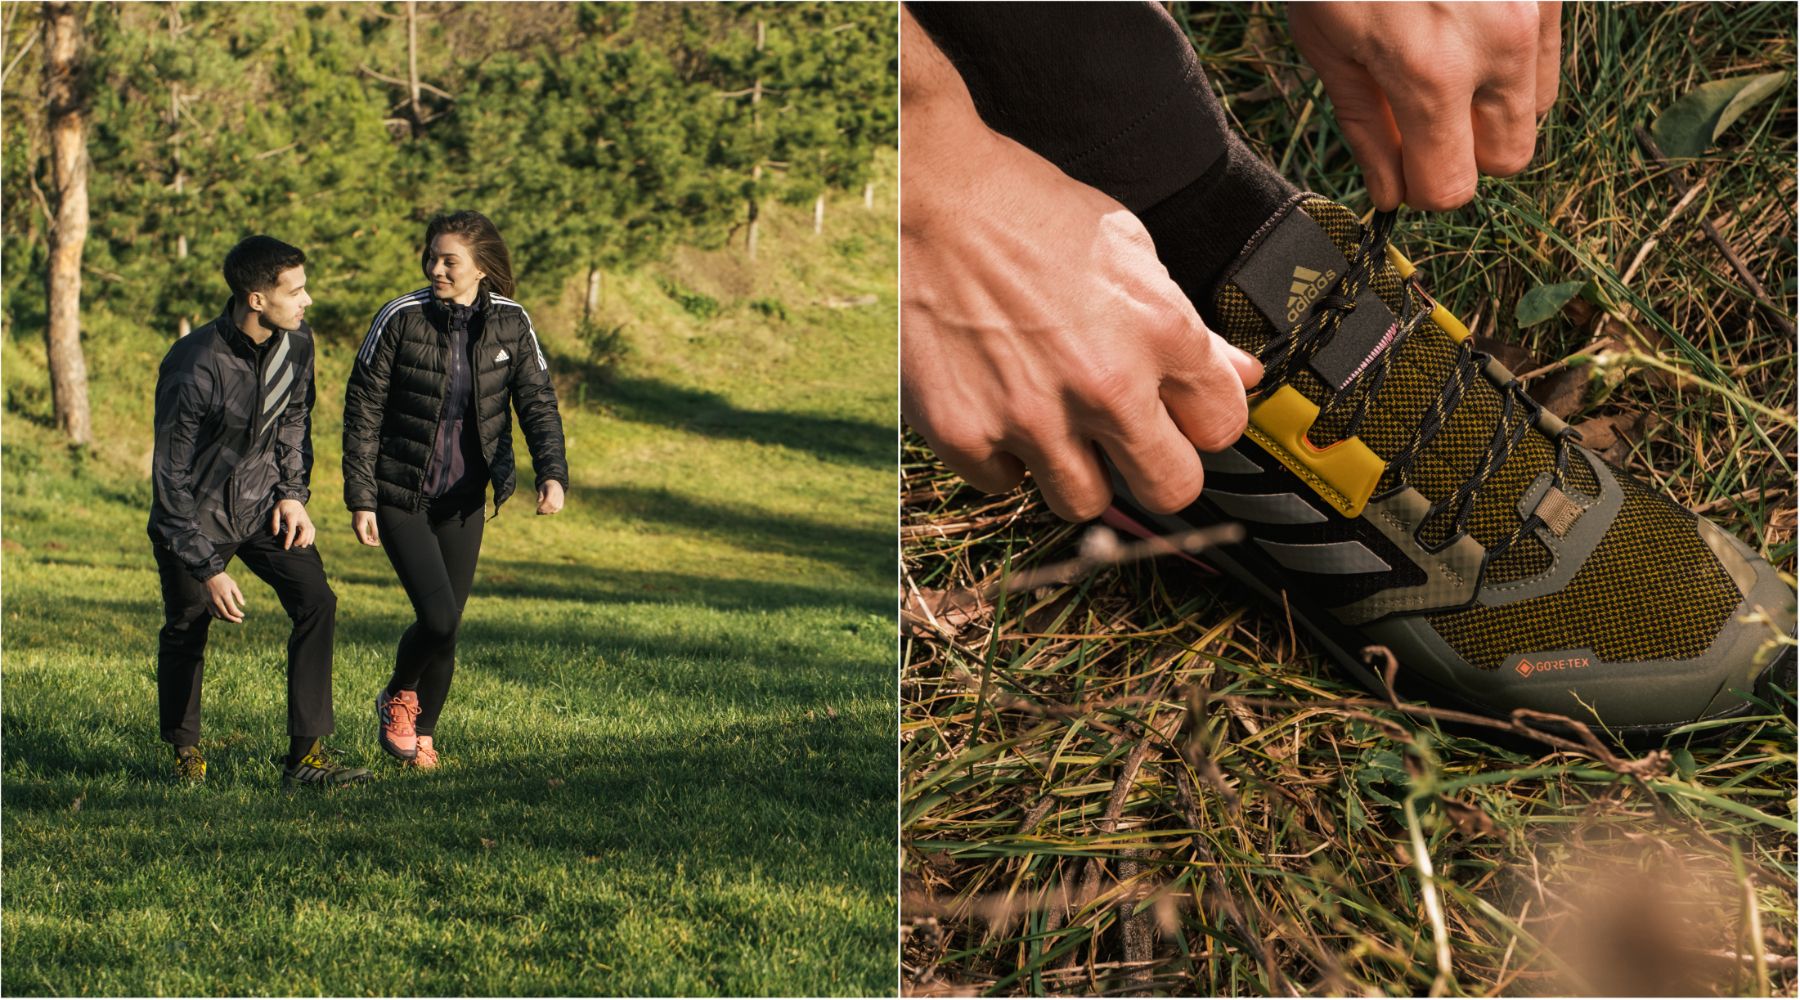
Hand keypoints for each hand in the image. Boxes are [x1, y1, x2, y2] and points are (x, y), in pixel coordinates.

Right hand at [204, 571, 245, 622]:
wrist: (208, 574)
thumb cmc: (223, 579)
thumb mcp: (233, 585)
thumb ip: (238, 595)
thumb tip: (243, 605)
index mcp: (225, 596)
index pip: (232, 610)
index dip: (238, 614)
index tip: (242, 615)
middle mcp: (217, 600)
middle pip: (226, 615)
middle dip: (233, 620)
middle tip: (239, 621)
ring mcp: (210, 602)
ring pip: (218, 615)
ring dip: (226, 619)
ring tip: (232, 619)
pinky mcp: (206, 602)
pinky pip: (211, 612)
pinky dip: (218, 616)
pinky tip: (223, 616)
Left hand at [271, 499, 314, 549]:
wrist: (292, 498)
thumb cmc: (282, 506)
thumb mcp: (275, 512)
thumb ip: (275, 523)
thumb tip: (275, 534)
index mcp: (292, 516)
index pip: (292, 530)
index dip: (289, 540)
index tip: (286, 547)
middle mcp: (301, 518)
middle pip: (305, 531)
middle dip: (300, 540)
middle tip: (294, 545)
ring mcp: (306, 519)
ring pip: (310, 531)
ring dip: (307, 540)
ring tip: (301, 546)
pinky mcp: (308, 520)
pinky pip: (312, 530)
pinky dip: (311, 537)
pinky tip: (308, 542)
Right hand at [352, 510, 380, 546]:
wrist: (360, 503)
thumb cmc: (368, 511)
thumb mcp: (373, 520)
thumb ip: (374, 530)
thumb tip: (375, 539)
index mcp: (360, 527)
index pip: (365, 541)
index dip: (372, 544)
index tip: (378, 544)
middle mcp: (355, 528)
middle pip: (362, 541)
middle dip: (370, 542)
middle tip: (377, 541)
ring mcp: (354, 527)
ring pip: (360, 538)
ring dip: (367, 539)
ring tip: (374, 537)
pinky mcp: (354, 526)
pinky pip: (359, 534)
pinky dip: (365, 536)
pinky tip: (370, 534)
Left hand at [537, 480, 564, 514]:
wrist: (555, 483)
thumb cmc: (546, 486)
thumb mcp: (541, 488)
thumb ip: (540, 494)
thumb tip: (538, 502)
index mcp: (552, 489)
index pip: (549, 500)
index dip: (543, 506)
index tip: (538, 509)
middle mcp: (558, 494)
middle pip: (552, 505)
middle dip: (545, 510)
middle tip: (538, 512)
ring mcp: (561, 498)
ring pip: (555, 508)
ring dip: (548, 512)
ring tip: (541, 512)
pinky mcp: (562, 502)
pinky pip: (558, 509)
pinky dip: (552, 511)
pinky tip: (546, 512)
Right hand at [901, 11, 1260, 521]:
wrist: (926, 195)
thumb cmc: (1025, 209)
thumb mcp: (1127, 248)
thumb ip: (1187, 325)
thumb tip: (1238, 374)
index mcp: (1159, 330)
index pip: (1223, 427)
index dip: (1201, 420)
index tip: (1179, 412)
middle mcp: (1105, 382)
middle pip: (1171, 489)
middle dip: (1155, 467)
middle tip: (1126, 440)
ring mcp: (1032, 416)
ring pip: (1084, 500)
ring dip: (1074, 467)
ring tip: (1052, 414)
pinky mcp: (966, 433)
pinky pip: (1003, 482)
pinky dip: (1002, 454)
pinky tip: (996, 403)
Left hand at [1289, 1, 1561, 210]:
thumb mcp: (1329, 43)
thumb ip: (1366, 127)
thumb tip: (1391, 194)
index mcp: (1430, 73)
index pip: (1452, 186)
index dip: (1422, 186)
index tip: (1403, 172)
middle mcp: (1497, 44)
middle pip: (1509, 157)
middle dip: (1464, 150)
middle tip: (1421, 117)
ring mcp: (1534, 8)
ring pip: (1538, 106)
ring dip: (1493, 104)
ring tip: (1443, 62)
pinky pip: (1549, 51)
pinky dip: (1511, 56)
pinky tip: (1466, 25)